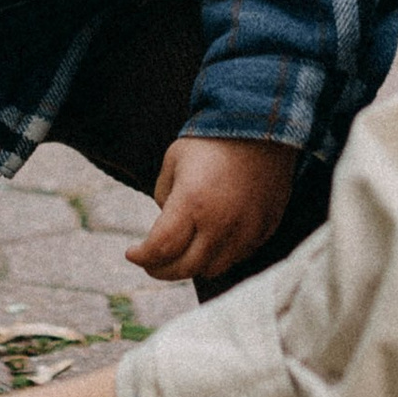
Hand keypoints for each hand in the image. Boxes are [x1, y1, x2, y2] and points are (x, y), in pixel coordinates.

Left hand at [126, 134, 297, 286]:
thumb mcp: (174, 161)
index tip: (132, 254)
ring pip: (213, 269)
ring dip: (193, 266)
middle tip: (152, 264)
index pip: (160, 249)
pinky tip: (210, 242)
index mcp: (192, 203)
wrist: (263, 126)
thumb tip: (166, 224)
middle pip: (186, 268)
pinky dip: (220, 256)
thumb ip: (164, 197)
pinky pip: (239, 257)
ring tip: (182, 253)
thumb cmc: (212, 140)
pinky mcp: (265, 229)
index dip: (141, 257)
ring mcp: (246, 230)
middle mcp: (221, 223)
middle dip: (162, 270)